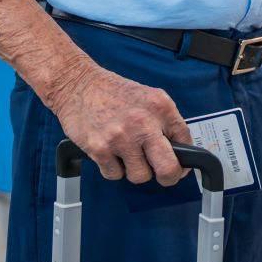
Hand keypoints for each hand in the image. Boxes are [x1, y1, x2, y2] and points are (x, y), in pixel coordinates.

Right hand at [51, 63, 191, 184]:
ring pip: (141, 176)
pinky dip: (113, 168)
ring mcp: (121, 137)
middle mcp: (143, 122)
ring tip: (126, 152)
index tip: (179, 164)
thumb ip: (164, 121)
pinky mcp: (100, 149)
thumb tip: (179, 151)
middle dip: (169, 177)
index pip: (185, 140)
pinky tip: (109, 150)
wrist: (77, 84)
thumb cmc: (111, 92)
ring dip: (135, 169)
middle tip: (164, 176)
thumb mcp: (147, 97)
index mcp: (160, 106)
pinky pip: (115, 175)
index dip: (183, 159)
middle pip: (168, 168)